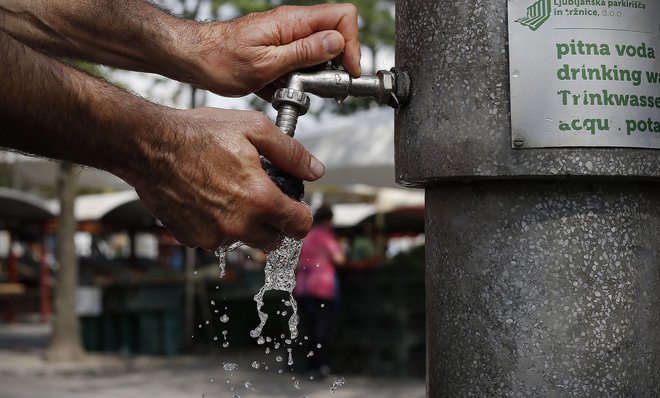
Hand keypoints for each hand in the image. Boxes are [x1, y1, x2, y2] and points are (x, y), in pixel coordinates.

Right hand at [130, 107, 323, 250]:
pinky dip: (219, 226)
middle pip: (274, 239)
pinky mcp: (192, 239)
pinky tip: (209, 199)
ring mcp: (213, 235)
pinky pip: (217, 239)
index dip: (301, 213)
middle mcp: (239, 225)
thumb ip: (291, 153)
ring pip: (245, 241)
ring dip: (247, 224)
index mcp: (260, 199)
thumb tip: (316, 170)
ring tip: (231, 193)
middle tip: (263, 196)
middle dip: (275, 221)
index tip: (294, 204)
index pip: (300, 226)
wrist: (149, 145)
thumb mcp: (254, 129)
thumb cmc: (199, 134)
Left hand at [189, 4, 359, 98]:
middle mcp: (293, 26)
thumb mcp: (267, 63)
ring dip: (315, 76)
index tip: (346, 70)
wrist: (195, 60)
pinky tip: (284, 89)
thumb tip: (336, 42)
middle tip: (323, 86)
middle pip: (335, 36)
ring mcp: (287, 38)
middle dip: (336, 64)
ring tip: (299, 89)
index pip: (342, 17)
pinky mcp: (279, 50)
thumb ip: (305, 52)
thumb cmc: (221, 60)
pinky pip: (301, 63)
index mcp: (293, 22)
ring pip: (320, 54)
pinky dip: (298, 80)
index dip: (351, 44)